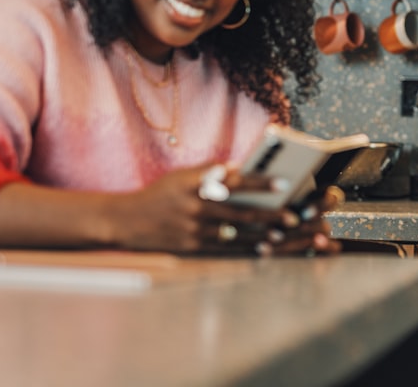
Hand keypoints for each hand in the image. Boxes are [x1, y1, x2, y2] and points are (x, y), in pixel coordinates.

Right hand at [108, 164, 343, 255]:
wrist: (125, 220)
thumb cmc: (159, 194)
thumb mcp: (182, 176)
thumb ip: (211, 171)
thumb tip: (240, 168)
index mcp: (196, 183)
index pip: (234, 182)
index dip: (260, 183)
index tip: (283, 183)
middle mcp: (196, 206)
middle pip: (240, 211)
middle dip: (269, 214)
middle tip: (292, 216)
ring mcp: (193, 229)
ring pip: (235, 233)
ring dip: (261, 234)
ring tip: (283, 234)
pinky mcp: (190, 246)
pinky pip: (223, 248)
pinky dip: (245, 248)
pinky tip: (262, 249)